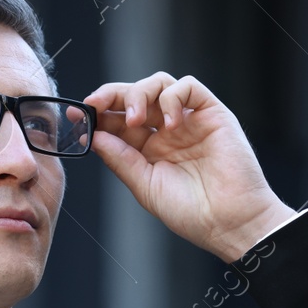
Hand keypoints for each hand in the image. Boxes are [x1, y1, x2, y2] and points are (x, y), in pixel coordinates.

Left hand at [85, 72, 295, 261]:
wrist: (230, 222)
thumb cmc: (192, 213)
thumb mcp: (145, 187)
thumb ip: (121, 159)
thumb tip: (95, 136)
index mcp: (149, 149)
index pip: (118, 120)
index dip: (97, 114)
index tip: (77, 115)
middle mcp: (167, 131)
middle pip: (135, 96)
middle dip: (112, 95)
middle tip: (96, 104)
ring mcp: (189, 120)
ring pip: (159, 85)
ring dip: (139, 94)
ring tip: (136, 120)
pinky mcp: (212, 113)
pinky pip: (189, 87)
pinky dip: (172, 97)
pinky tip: (169, 123)